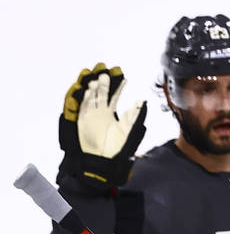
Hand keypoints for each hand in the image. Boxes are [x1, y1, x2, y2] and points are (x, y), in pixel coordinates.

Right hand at [58, 63, 146, 191]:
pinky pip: (83, 107)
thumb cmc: (119, 147)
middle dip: (104, 83)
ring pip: (91, 97)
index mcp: (111, 113)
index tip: (123, 76)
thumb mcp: (130, 129)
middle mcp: (99, 112)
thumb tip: (142, 100)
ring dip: (94, 88)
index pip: (114, 95)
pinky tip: (89, 90)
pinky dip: (85, 98)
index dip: (118, 86)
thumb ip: (135, 115)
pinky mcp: (82, 121)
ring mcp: (90, 115)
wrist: (105, 160)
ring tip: (98, 78)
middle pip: (101, 93)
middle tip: (107, 72)